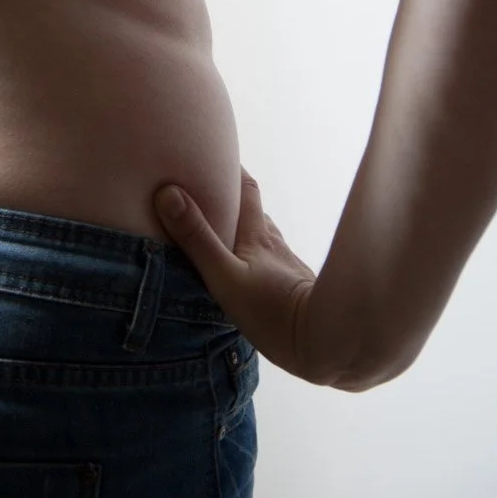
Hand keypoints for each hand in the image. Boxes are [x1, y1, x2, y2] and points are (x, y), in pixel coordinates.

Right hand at [154, 168, 326, 383]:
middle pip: (253, 209)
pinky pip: (269, 260)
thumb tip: (168, 193)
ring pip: (262, 235)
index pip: (245, 187)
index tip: (209, 153)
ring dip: (243, 226)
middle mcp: (274, 242)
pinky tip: (248, 270)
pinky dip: (255, 253)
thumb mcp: (226, 278)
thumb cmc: (275, 312)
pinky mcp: (294, 288)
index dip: (229, 168)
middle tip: (206, 191)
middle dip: (232, 196)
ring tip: (220, 229)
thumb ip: (198, 239)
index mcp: (257, 233)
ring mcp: (286, 265)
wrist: (328, 344)